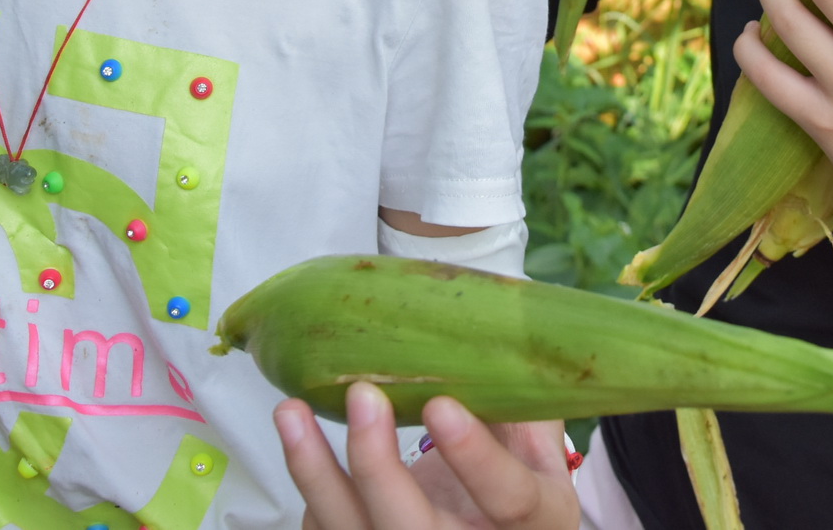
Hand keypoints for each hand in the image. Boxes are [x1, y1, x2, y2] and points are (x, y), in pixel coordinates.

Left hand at [276, 383, 577, 529]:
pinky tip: (298, 438)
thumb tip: (511, 322)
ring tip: (292, 411)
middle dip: (376, 465)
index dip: (475, 457)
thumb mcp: (540, 452)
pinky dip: (311, 487)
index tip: (441, 403)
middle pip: (410, 528)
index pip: (507, 499)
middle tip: (362, 394)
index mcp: (530, 521)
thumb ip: (531, 400)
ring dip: (314, 472)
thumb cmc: (517, 486)